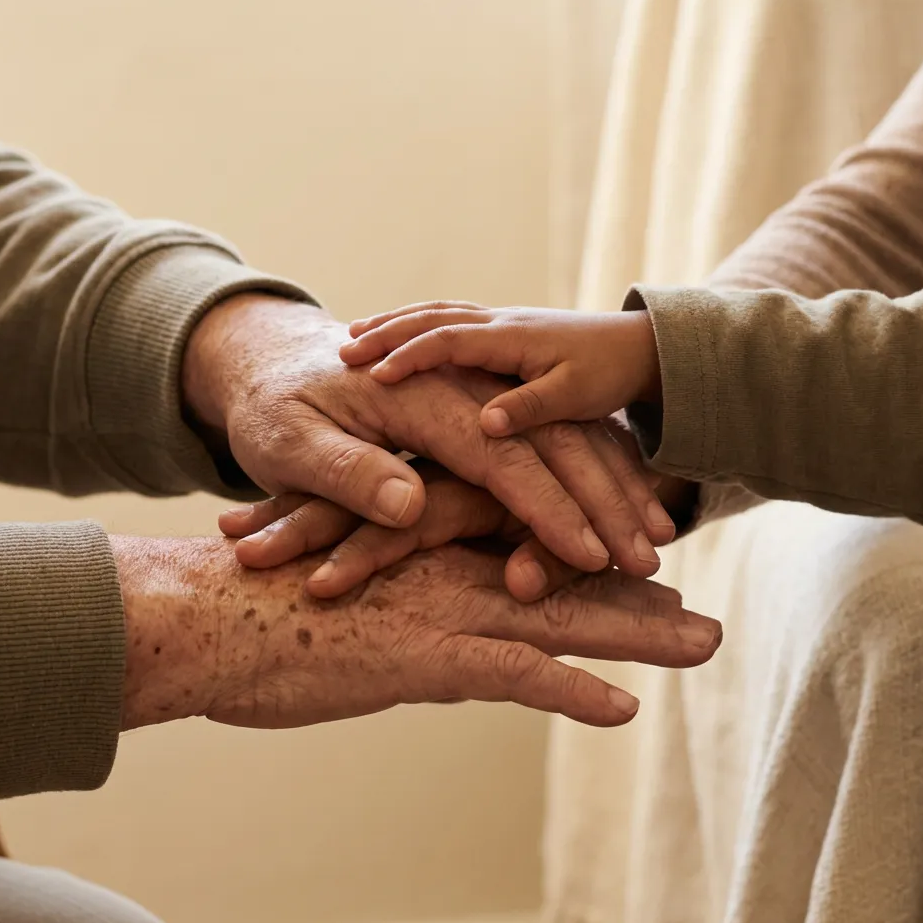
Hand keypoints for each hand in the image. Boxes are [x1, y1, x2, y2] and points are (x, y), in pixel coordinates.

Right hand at [113, 537, 721, 730]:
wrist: (203, 614)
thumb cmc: (268, 604)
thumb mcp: (349, 586)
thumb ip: (401, 596)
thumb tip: (439, 626)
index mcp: (435, 543)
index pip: (531, 544)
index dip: (591, 566)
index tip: (642, 586)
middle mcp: (451, 565)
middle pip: (565, 576)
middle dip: (637, 599)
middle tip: (703, 619)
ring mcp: (440, 606)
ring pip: (559, 616)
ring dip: (635, 634)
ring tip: (702, 644)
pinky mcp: (419, 654)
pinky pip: (510, 673)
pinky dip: (567, 691)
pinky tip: (619, 710)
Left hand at [183, 295, 672, 577]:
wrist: (266, 364)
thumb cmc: (270, 406)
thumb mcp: (288, 439)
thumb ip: (348, 471)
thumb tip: (413, 508)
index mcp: (419, 398)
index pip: (501, 456)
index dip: (549, 509)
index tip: (596, 558)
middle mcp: (457, 394)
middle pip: (549, 447)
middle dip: (603, 502)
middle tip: (653, 556)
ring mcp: (468, 404)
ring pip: (556, 445)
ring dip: (607, 490)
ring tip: (656, 542)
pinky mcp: (468, 424)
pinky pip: (538, 450)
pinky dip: (579, 483)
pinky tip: (617, 515)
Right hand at [340, 301, 662, 436]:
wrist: (641, 345)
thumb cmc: (611, 371)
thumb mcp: (578, 394)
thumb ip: (533, 408)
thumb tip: (487, 426)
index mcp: (513, 339)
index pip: (450, 339)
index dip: (411, 355)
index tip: (374, 374)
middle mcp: (500, 324)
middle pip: (433, 319)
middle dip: (388, 334)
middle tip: (344, 349)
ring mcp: (499, 325)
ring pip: (437, 314)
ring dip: (397, 325)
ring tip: (356, 338)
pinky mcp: (502, 334)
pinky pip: (449, 321)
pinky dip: (417, 326)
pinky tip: (398, 338)